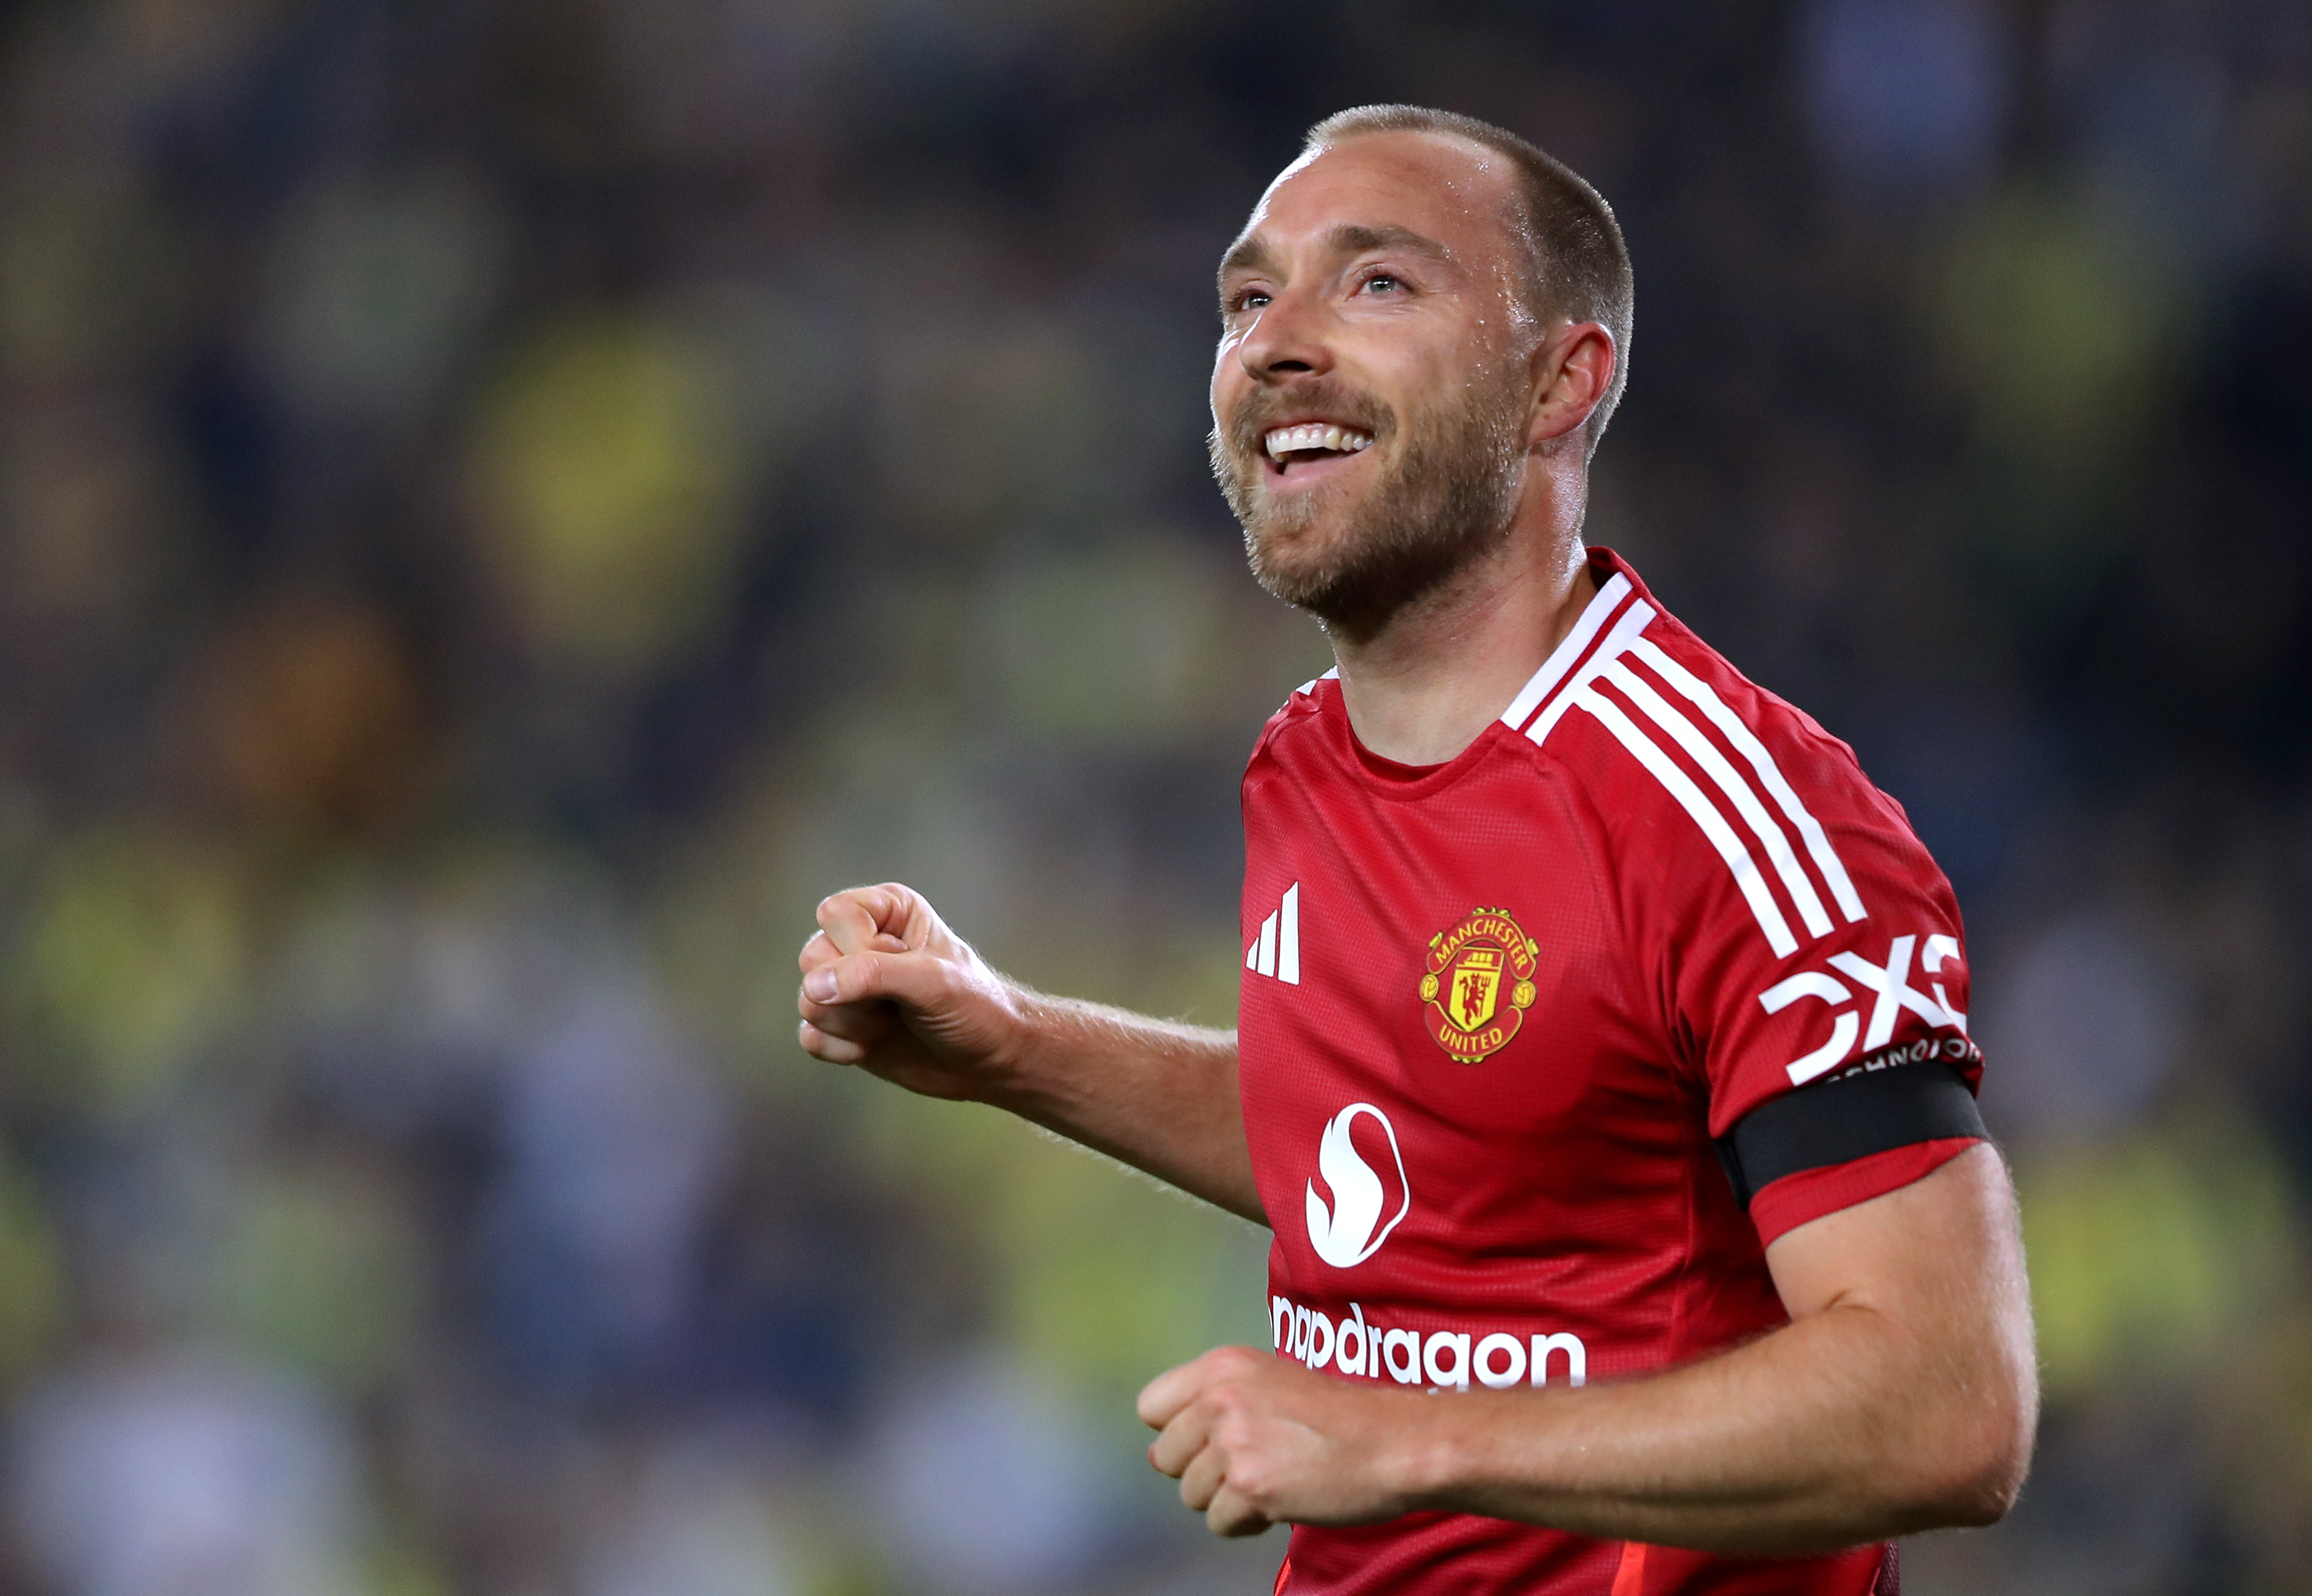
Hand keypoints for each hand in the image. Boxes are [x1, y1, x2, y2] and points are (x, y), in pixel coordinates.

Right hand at [797, 883, 1025, 1100]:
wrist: (990, 1061)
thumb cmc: (974, 1008)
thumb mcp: (933, 982)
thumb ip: (872, 975)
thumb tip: (814, 987)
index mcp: (887, 911)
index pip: (835, 915)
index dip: (860, 947)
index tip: (904, 963)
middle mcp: (859, 943)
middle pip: (813, 957)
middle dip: (855, 992)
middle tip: (898, 1002)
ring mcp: (847, 987)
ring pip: (807, 999)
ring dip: (853, 1023)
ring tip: (891, 1024)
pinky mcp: (840, 1026)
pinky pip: (808, 1034)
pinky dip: (840, 1048)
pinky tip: (873, 1048)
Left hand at [1138, 1346, 1423, 1536]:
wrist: (1392, 1442)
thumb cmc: (1339, 1416)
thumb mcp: (1269, 1381)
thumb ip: (1212, 1404)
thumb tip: (1157, 1453)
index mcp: (1221, 1366)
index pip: (1150, 1405)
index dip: (1176, 1430)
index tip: (1209, 1440)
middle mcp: (1219, 1399)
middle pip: (1165, 1457)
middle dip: (1201, 1471)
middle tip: (1249, 1465)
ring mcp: (1232, 1444)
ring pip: (1191, 1495)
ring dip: (1226, 1498)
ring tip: (1272, 1480)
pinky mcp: (1250, 1487)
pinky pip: (1219, 1522)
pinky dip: (1247, 1523)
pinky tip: (1281, 1501)